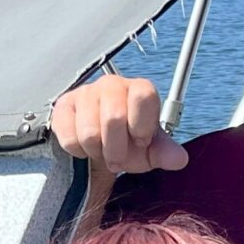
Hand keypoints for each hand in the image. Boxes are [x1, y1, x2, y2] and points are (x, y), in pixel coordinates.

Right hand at [50, 76, 189, 175]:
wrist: (100, 146)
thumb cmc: (128, 143)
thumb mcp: (150, 151)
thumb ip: (165, 153)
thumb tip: (179, 159)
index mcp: (139, 90)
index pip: (143, 96)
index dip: (142, 125)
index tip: (140, 141)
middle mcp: (112, 85)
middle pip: (113, 118)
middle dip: (116, 149)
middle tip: (117, 159)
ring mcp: (86, 93)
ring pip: (90, 131)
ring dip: (97, 152)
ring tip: (101, 152)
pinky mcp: (63, 106)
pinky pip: (69, 136)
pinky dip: (78, 151)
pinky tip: (84, 147)